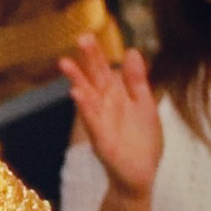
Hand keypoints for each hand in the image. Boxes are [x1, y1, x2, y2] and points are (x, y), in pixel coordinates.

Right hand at [59, 32, 160, 199]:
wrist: (141, 175)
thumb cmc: (142, 141)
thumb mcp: (144, 105)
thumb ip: (137, 80)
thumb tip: (132, 51)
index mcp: (115, 97)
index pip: (103, 71)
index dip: (96, 55)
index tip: (87, 35)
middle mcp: (104, 107)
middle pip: (94, 79)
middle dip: (87, 61)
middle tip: (80, 39)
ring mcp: (101, 123)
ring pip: (87, 98)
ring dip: (77, 81)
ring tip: (66, 63)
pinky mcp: (102, 140)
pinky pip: (92, 121)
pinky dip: (85, 108)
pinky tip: (77, 94)